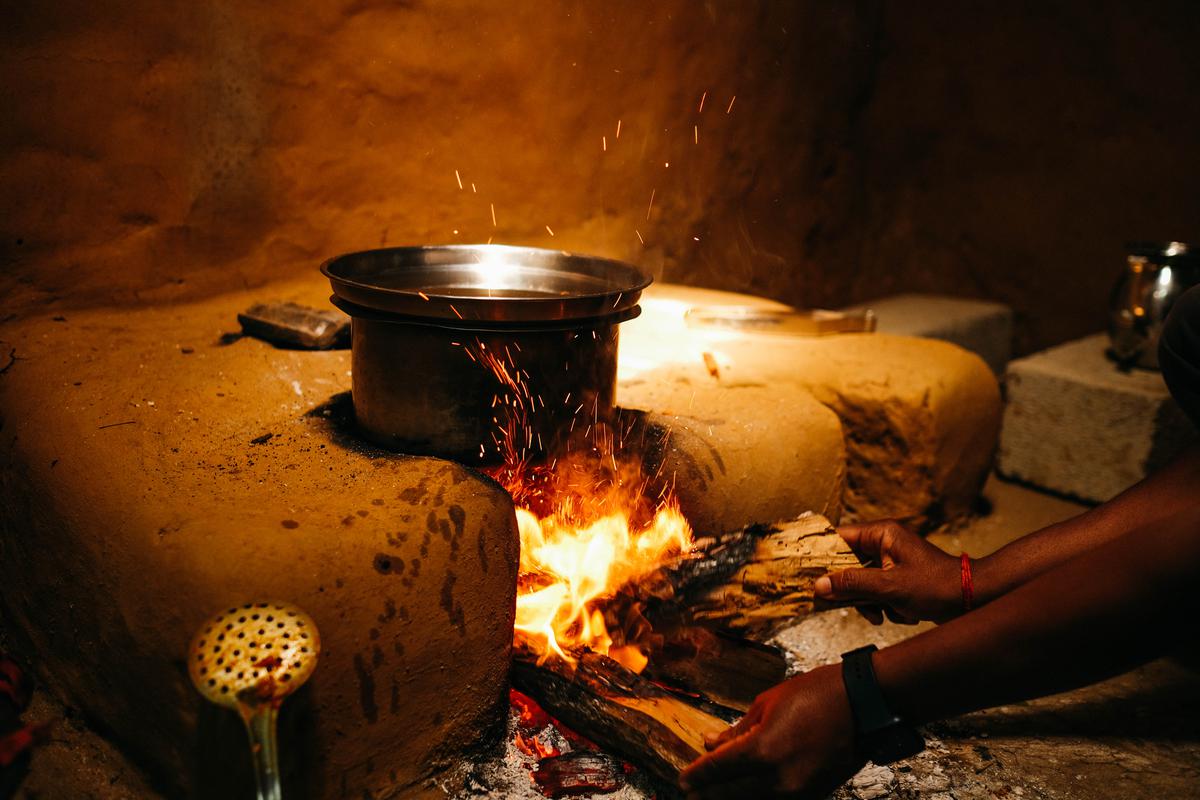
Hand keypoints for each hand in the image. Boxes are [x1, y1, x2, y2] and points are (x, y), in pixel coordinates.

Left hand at [678, 664, 862, 798]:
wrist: (863, 705)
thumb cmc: (816, 694)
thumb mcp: (768, 704)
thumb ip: (738, 729)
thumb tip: (711, 741)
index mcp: (763, 750)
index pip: (719, 768)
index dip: (698, 775)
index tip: (684, 779)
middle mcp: (778, 778)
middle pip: (732, 793)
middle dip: (709, 794)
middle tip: (691, 793)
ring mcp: (798, 790)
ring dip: (732, 798)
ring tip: (713, 796)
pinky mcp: (814, 794)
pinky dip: (758, 797)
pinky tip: (747, 793)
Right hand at [815, 520, 963, 624]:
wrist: (973, 600)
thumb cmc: (936, 586)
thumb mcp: (889, 587)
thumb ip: (852, 584)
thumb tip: (819, 585)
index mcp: (881, 534)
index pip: (840, 537)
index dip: (822, 554)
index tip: (807, 571)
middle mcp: (884, 544)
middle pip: (848, 564)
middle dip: (851, 589)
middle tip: (851, 603)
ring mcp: (892, 563)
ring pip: (861, 582)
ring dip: (869, 602)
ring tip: (883, 613)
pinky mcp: (899, 580)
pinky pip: (876, 592)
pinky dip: (883, 607)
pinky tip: (898, 615)